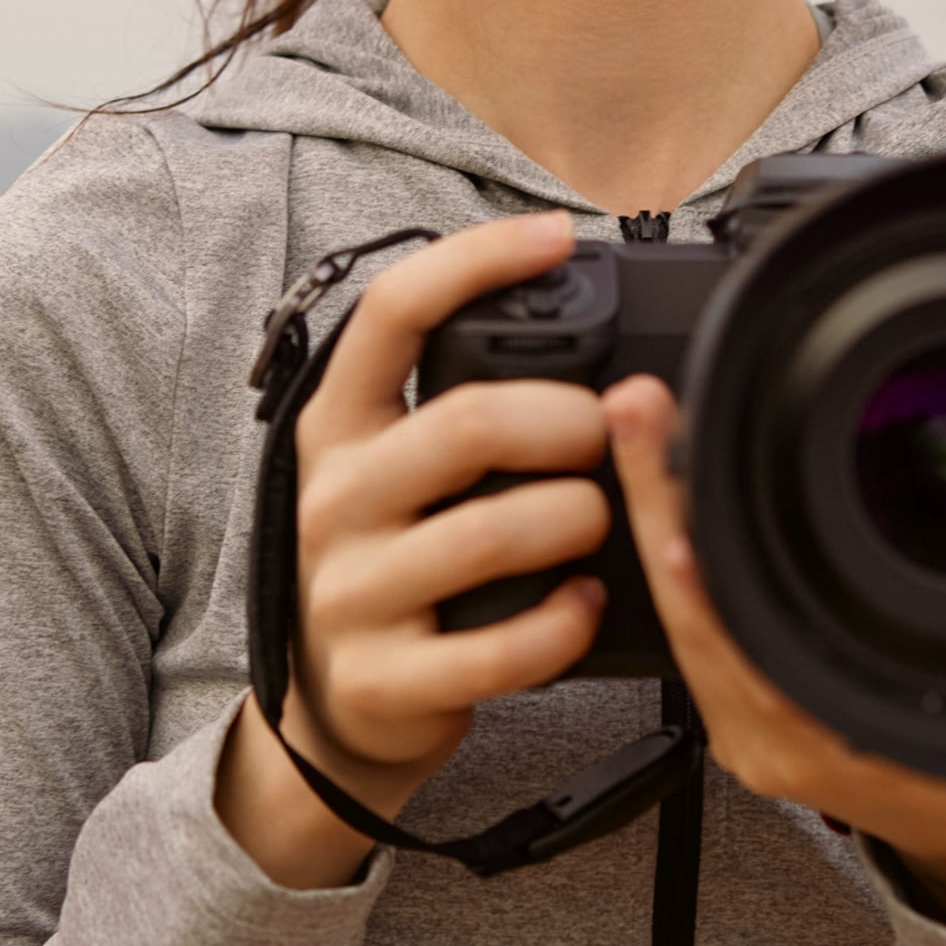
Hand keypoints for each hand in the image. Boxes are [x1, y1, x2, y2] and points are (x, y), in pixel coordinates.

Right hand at [216, 211, 608, 888]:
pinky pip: (499, 646)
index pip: (393, 311)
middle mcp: (335, 496)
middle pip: (468, 423)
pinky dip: (564, 623)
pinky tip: (583, 602)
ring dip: (578, 518)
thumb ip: (458, 405)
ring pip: (493, 532)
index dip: (477, 260)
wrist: (340, 710)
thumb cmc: (397, 561)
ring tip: (599, 519)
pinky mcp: (382, 677)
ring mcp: (350, 589)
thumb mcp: (396, 469)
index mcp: (339, 424)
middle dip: (569, 420)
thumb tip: (582, 339)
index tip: (556, 235)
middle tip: (609, 434)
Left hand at [604, 376, 945, 931]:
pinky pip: (702, 629)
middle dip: (662, 503)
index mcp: (822, 744)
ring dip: (664, 518)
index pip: (740, 649)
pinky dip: (688, 560)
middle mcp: (766, 739)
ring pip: (687, 615)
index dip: (702, 585)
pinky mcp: (746, 715)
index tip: (670, 518)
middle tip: (639, 413)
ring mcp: (749, 730)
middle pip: (693, 613)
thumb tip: (939, 588)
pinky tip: (677, 499)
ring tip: (646, 432)